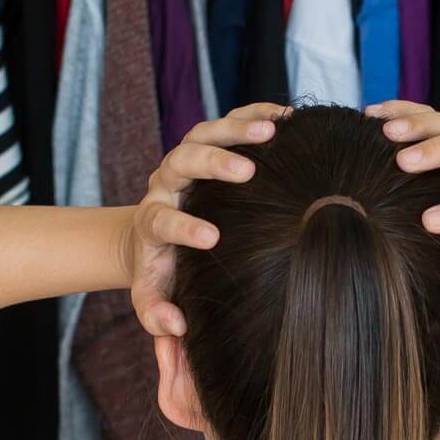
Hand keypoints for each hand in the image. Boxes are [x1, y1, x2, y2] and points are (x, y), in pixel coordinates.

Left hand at [126, 102, 290, 336]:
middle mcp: (166, 182)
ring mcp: (186, 157)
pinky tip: (287, 117)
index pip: (162, 219)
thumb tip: (177, 326)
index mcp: (152, 222)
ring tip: (274, 130)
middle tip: (245, 171)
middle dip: (212, 163)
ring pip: (205, 132)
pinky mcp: (207, 143)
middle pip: (183, 160)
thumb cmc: (161, 271)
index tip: (211, 238)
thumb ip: (157, 314)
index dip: (183, 227)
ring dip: (238, 128)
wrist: (153, 236)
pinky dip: (255, 114)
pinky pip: (229, 120)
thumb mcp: (152, 298)